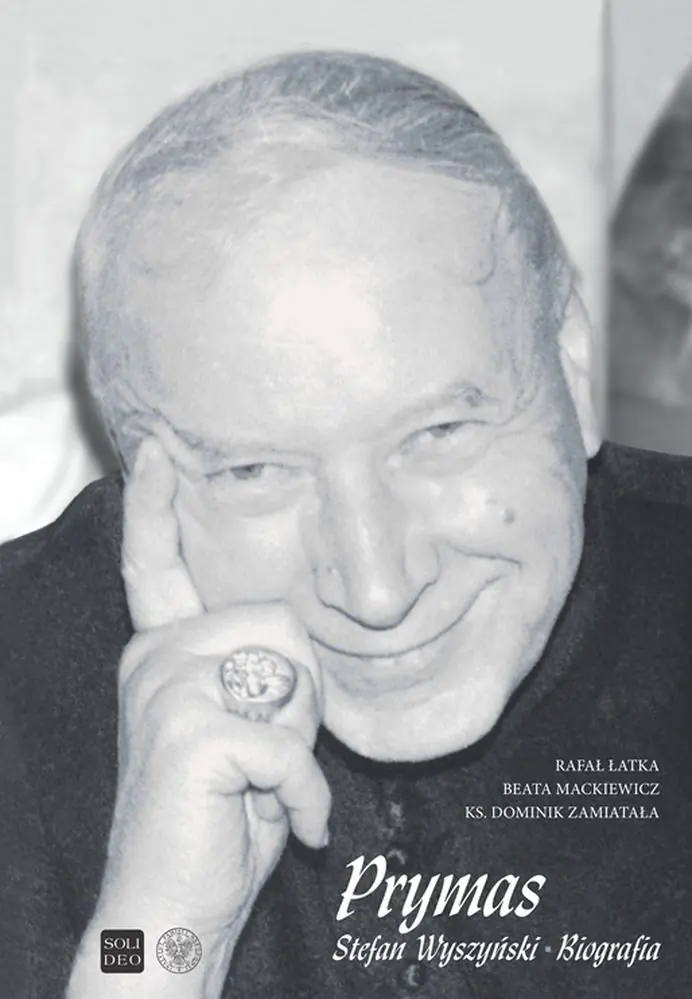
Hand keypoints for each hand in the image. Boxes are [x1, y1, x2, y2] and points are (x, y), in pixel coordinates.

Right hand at [70, 438, 328, 995]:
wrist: (172, 912)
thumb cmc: (219, 822)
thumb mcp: (243, 731)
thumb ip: (254, 672)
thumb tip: (296, 634)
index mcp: (164, 652)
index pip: (155, 565)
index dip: (156, 507)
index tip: (158, 450)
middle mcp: (154, 656)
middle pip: (283, 625)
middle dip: (305, 699)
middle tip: (272, 759)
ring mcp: (162, 688)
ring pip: (292, 675)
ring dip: (302, 745)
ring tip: (265, 787)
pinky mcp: (185, 730)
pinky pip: (290, 744)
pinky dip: (303, 795)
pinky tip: (283, 825)